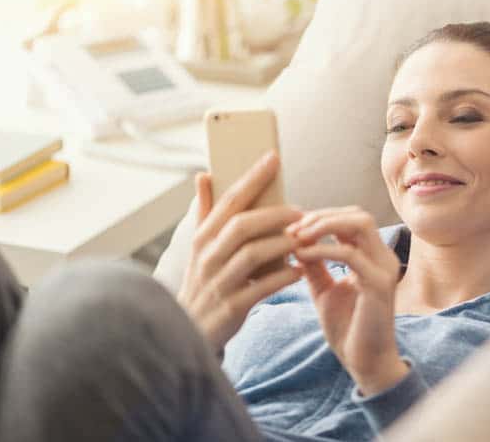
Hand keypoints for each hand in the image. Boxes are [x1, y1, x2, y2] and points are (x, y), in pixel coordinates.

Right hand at [177, 152, 302, 353]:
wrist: (187, 331)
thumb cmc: (203, 282)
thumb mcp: (198, 247)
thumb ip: (204, 211)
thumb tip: (204, 174)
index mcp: (202, 238)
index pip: (228, 200)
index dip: (251, 178)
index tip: (274, 158)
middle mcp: (207, 256)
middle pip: (241, 225)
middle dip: (274, 214)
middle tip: (300, 211)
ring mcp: (218, 282)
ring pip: (252, 254)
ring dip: (281, 244)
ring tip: (302, 240)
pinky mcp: (231, 307)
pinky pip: (262, 288)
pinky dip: (283, 278)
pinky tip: (299, 271)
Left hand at [287, 206, 408, 394]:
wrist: (365, 363)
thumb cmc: (347, 327)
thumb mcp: (323, 289)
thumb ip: (313, 264)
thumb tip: (292, 240)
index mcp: (373, 256)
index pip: (352, 219)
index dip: (322, 217)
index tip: (291, 226)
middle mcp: (384, 257)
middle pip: (359, 215)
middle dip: (323, 216)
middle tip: (293, 227)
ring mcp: (385, 268)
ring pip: (360, 225)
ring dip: (324, 225)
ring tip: (296, 235)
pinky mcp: (379, 284)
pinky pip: (350, 255)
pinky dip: (322, 250)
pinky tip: (301, 255)